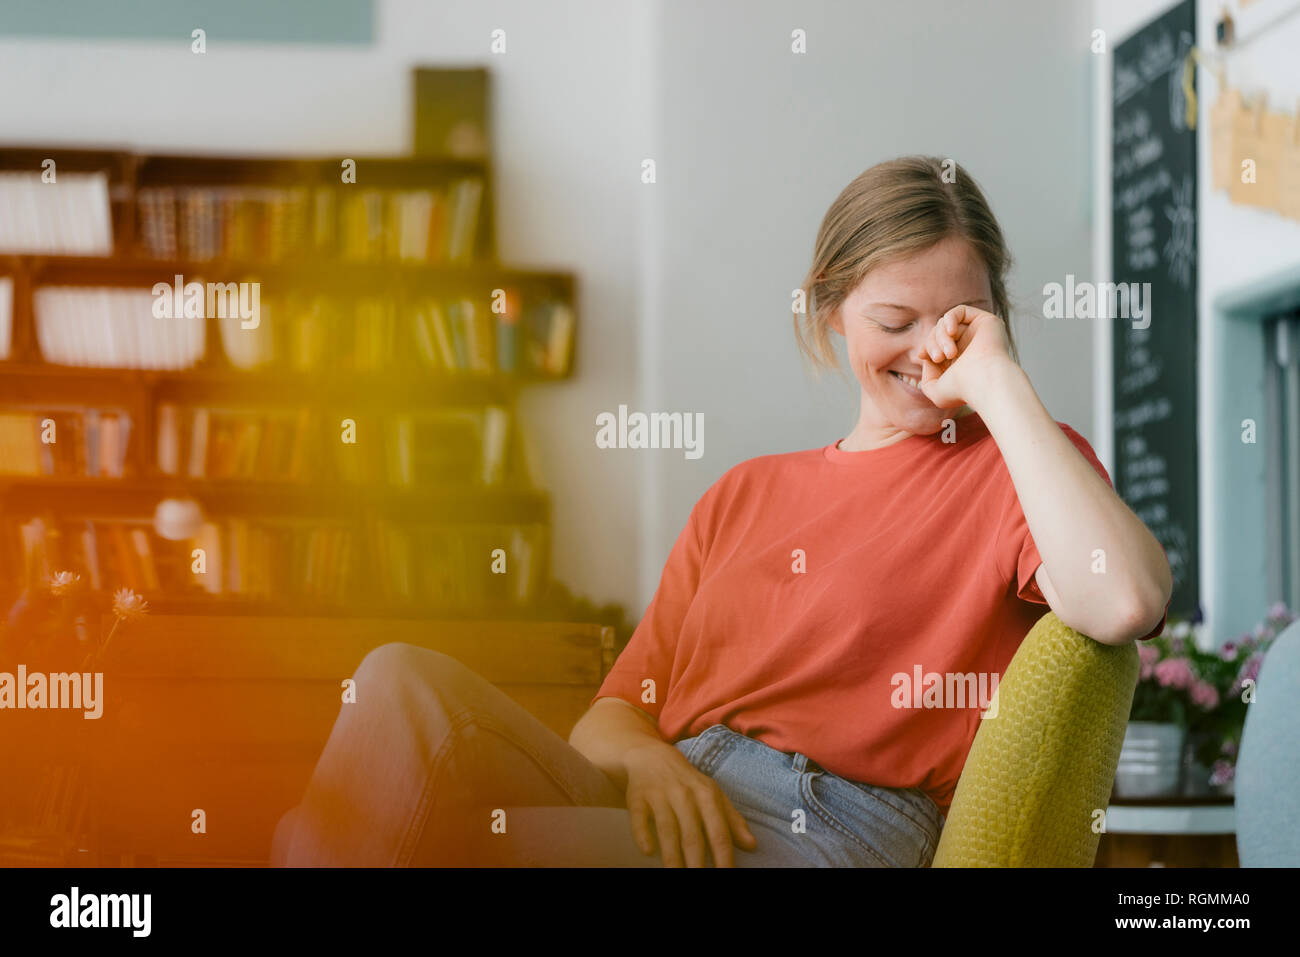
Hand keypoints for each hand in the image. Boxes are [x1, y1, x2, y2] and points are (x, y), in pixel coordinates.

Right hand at [621, 740, 757, 866]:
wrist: (652, 757)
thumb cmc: (688, 783)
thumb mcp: (713, 795)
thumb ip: (733, 820)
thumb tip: (752, 845)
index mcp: (707, 795)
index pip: (718, 832)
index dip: (723, 857)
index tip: (726, 875)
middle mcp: (684, 795)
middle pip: (692, 835)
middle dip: (697, 863)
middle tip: (699, 882)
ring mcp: (660, 795)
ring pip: (667, 830)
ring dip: (672, 856)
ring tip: (676, 874)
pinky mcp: (637, 797)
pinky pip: (639, 817)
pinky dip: (642, 834)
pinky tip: (648, 851)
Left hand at [917, 304, 1014, 408]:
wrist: (983, 381)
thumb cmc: (960, 390)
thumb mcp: (935, 391)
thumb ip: (927, 379)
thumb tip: (928, 360)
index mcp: (960, 361)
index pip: (936, 345)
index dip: (926, 346)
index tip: (922, 355)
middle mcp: (970, 346)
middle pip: (938, 333)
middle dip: (932, 343)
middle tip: (938, 357)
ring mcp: (978, 334)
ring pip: (946, 324)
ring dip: (940, 336)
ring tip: (948, 353)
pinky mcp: (986, 322)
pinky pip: (960, 311)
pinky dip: (949, 319)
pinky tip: (950, 332)